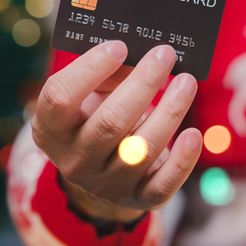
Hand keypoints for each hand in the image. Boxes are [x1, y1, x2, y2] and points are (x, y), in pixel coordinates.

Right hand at [31, 41, 201, 222]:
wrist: (102, 170)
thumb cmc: (96, 116)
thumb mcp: (90, 95)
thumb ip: (108, 74)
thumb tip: (145, 55)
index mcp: (51, 129)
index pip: (61, 97)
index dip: (89, 69)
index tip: (120, 46)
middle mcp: (74, 160)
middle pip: (110, 122)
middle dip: (143, 84)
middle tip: (165, 55)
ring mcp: (105, 184)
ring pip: (142, 150)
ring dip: (170, 111)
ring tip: (187, 82)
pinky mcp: (137, 199)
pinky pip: (162, 185)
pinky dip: (182, 160)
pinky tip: (194, 134)